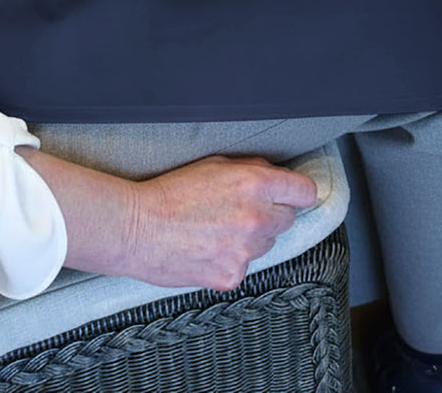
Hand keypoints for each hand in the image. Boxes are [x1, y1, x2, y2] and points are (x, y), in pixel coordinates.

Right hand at [125, 155, 319, 290]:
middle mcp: (256, 218)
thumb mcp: (213, 164)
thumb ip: (251, 169)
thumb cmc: (169, 192)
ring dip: (252, 236)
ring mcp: (246, 251)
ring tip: (217, 228)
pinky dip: (231, 258)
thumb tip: (275, 175)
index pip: (305, 191)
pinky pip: (244, 265)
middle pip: (288, 218)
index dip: (297, 192)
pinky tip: (207, 248)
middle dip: (271, 212)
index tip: (292, 194)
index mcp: (254, 185)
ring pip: (267, 244)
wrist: (136, 228)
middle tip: (241, 209)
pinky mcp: (232, 276)